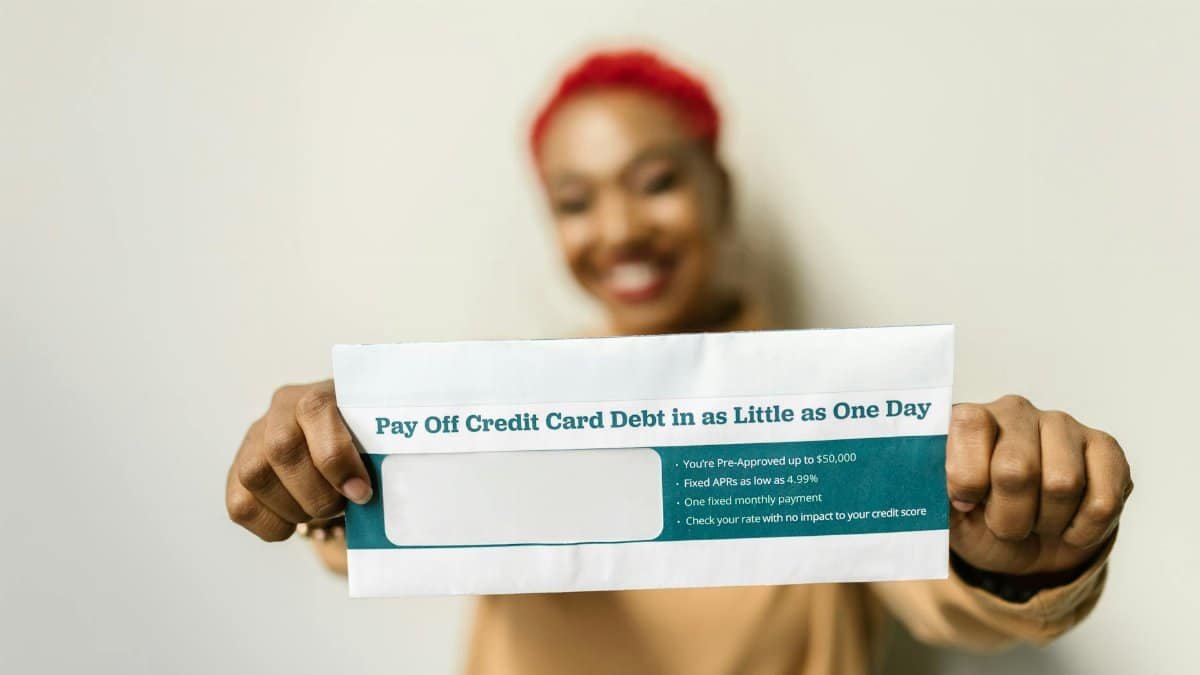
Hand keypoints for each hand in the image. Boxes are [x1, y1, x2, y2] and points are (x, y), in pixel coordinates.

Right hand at [226, 380, 371, 540]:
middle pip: (282, 449)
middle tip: (342, 505)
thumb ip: (375, 454)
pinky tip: (295, 521)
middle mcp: (281, 411)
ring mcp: (254, 441)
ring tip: (320, 511)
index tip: (361, 492)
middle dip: (318, 492)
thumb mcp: (375, 439)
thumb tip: (367, 490)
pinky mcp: (237, 473)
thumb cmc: (362, 445)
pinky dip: (273, 525)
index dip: (337, 458)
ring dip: (295, 508)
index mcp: (319, 394)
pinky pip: (241, 505)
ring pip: (256, 476)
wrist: (337, 451)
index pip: (316, 412)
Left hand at [946, 395, 1131, 575]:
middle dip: (1008, 516)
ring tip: (1036, 522)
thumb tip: (922, 483)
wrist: (1022, 545)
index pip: (969, 424)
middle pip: (1017, 468)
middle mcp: (1015, 412)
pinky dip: (1084, 530)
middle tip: (1004, 526)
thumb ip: (928, 493)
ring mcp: (1063, 426)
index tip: (965, 502)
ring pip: (1063, 484)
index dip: (967, 477)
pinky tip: (1069, 528)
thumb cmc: (977, 521)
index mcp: (968, 418)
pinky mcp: (1105, 449)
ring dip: (1047, 523)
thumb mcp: (942, 513)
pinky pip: (1104, 498)